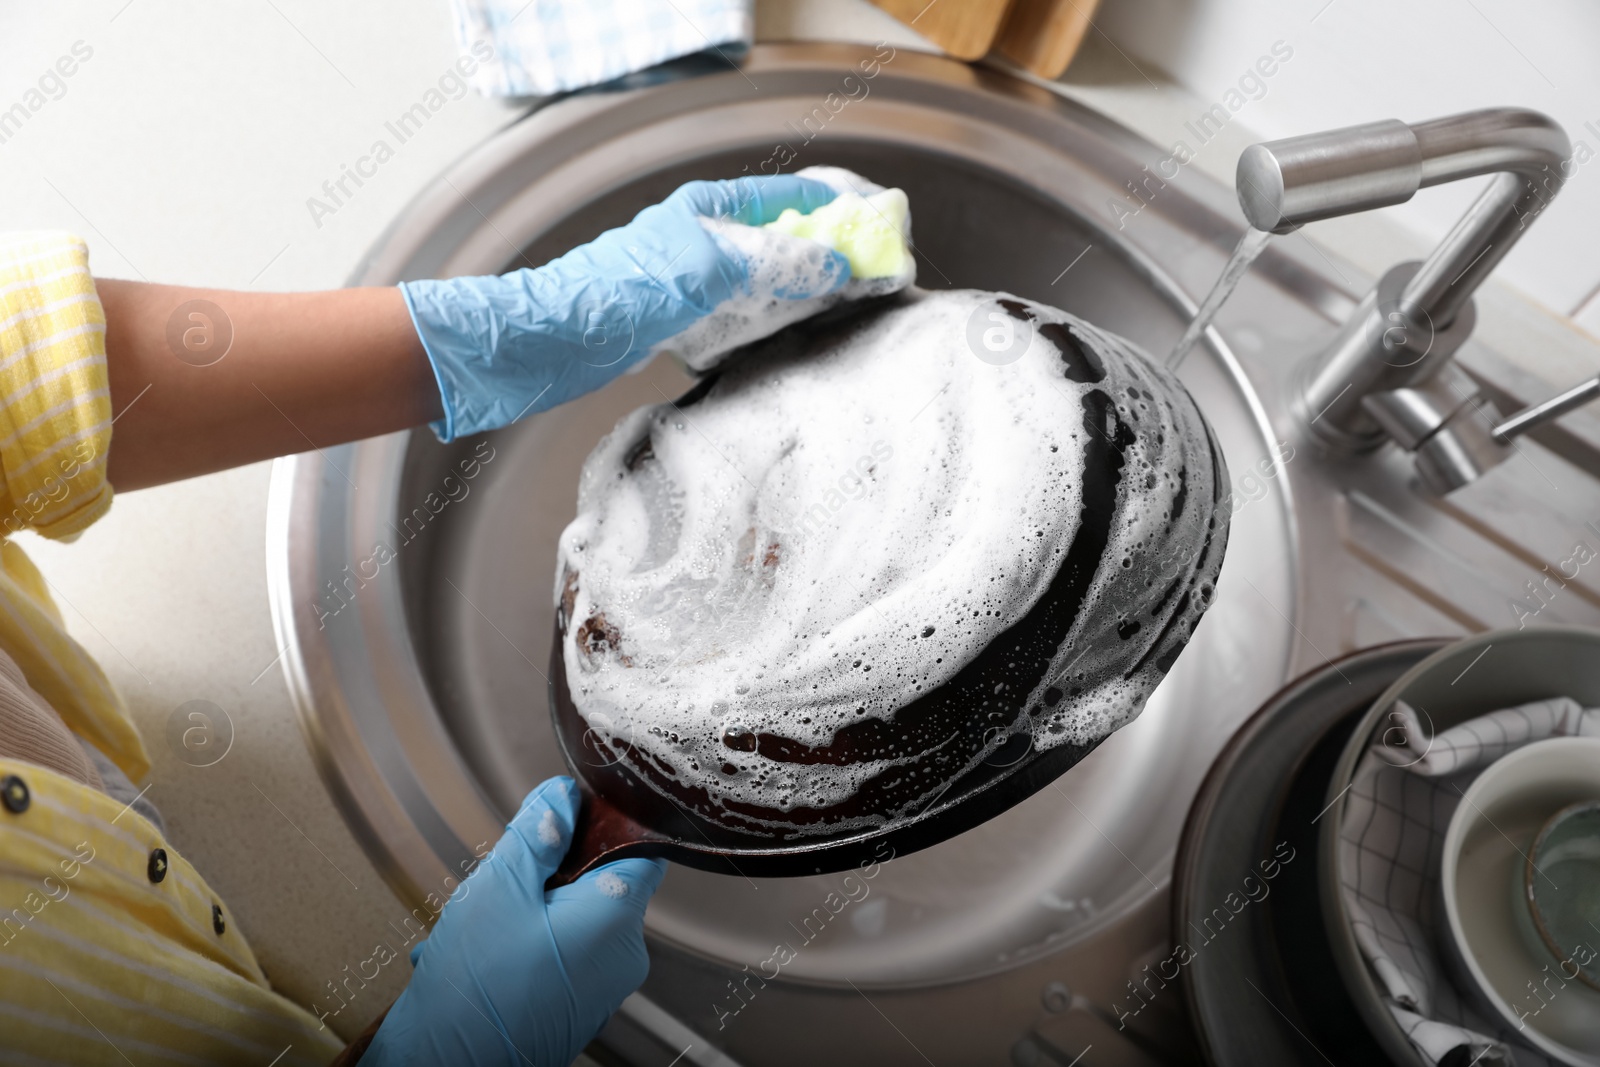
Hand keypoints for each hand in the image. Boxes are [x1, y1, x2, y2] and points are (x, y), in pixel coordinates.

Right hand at [362, 777, 665, 1066]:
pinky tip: (479, 954)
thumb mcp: (499, 890)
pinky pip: (558, 955)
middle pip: (599, 883)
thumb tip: (561, 798)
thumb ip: (536, 836)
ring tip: (479, 925)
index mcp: (616, 918)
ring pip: (571, 918)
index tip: (569, 813)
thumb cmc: (474, 994)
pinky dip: (522, 945)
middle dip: (547, 873)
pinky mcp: (576, 1007)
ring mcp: (601, 987)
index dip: (606, 824)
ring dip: (525, 910)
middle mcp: (621, 956)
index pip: (639, 849)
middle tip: (504, 881)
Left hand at [400, 175, 850, 439]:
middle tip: (870, 280)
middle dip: (827, 255)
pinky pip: (741, 312)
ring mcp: (694, 277)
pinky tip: (783, 339)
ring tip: (839, 311)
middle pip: (783, 237)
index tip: (880, 232)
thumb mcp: (711, 270)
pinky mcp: (681, 316)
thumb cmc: (620, 293)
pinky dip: (767, 322)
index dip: (840, 209)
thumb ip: (777, 262)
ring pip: (765, 278)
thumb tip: (835, 265)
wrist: (553, 339)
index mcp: (712, 208)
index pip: (794, 195)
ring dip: (800, 293)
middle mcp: (706, 236)